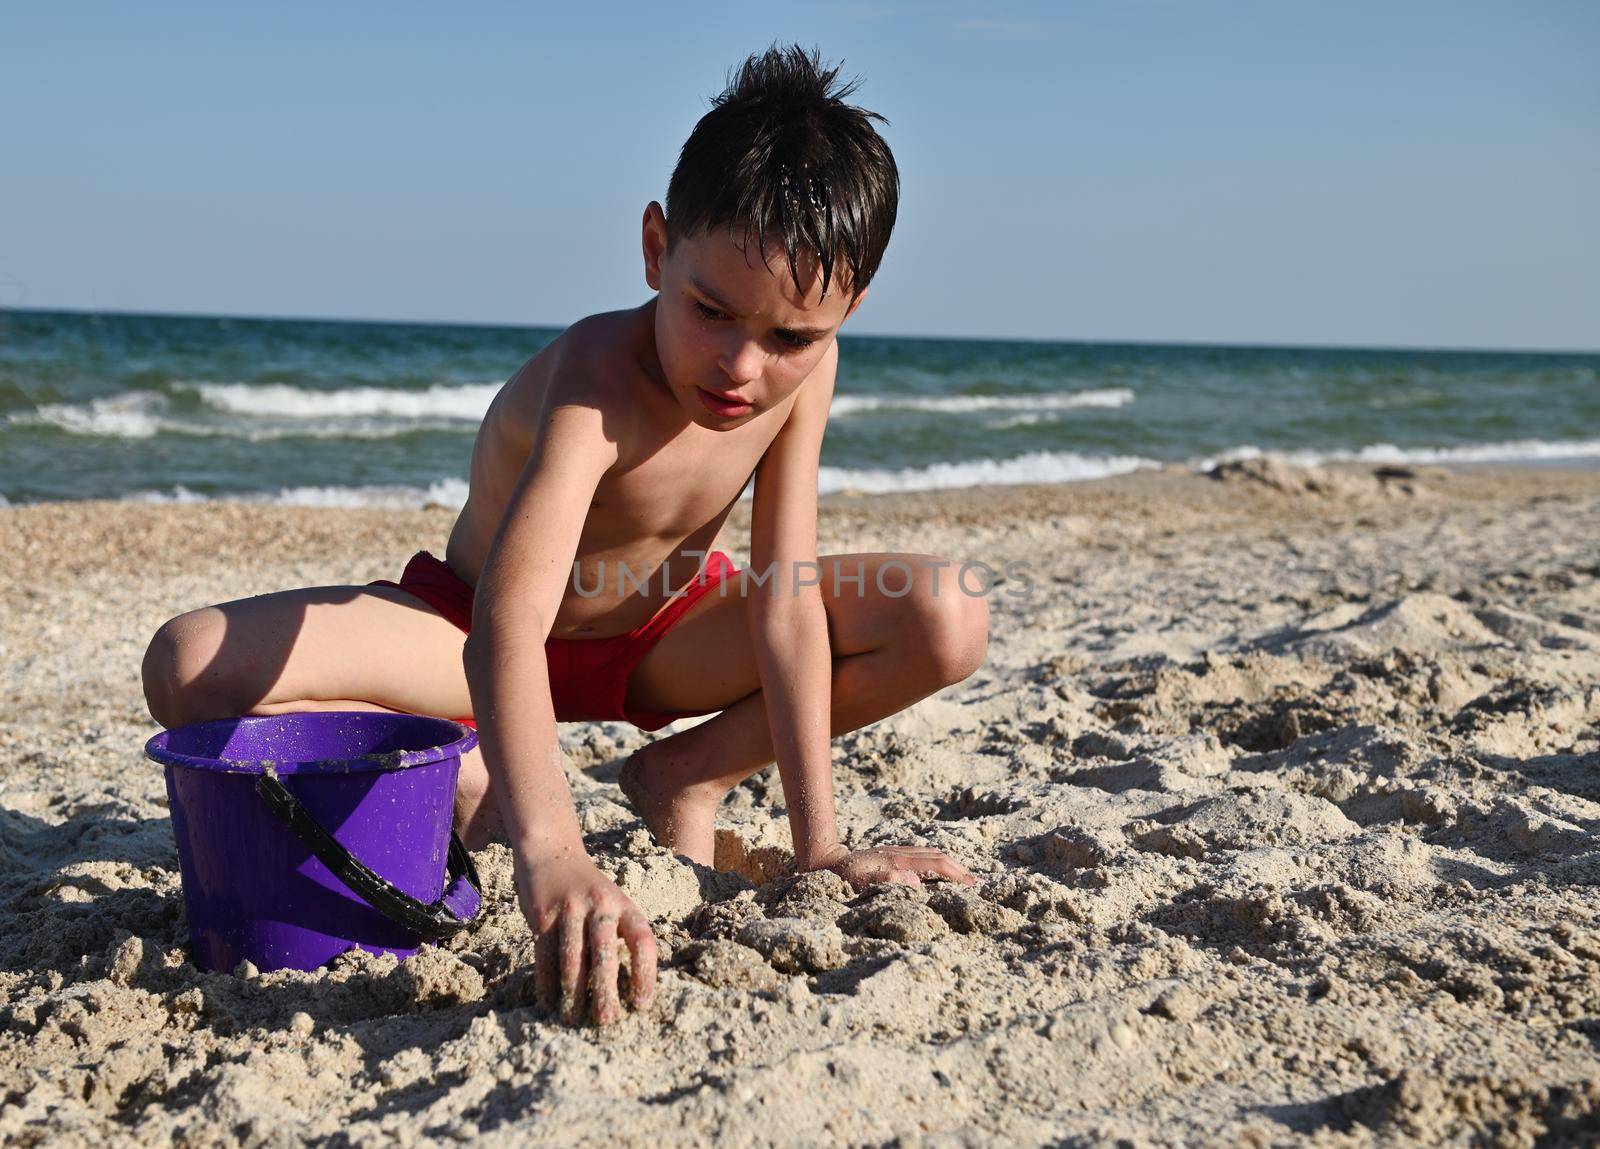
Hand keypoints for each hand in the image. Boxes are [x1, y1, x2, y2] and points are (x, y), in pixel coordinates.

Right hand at [514, 849, 656, 1026]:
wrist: (551, 852)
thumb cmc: (587, 889)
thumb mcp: (612, 903)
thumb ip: (618, 935)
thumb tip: (625, 986)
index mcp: (624, 906)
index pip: (643, 941)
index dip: (645, 974)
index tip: (641, 1003)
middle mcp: (601, 905)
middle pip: (606, 953)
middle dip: (606, 990)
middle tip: (607, 1021)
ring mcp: (570, 908)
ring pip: (573, 957)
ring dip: (573, 992)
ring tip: (573, 1018)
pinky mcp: (543, 914)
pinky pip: (545, 955)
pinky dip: (547, 982)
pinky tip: (549, 1001)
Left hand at [805, 843, 977, 891]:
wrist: (826, 860)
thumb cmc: (844, 878)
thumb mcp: (863, 883)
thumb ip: (889, 880)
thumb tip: (917, 881)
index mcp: (897, 861)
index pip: (935, 864)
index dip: (955, 872)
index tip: (971, 883)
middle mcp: (899, 853)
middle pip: (937, 855)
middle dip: (957, 867)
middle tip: (974, 881)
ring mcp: (895, 851)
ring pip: (929, 852)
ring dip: (947, 862)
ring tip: (961, 875)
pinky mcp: (890, 852)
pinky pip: (919, 854)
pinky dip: (934, 860)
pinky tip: (936, 868)